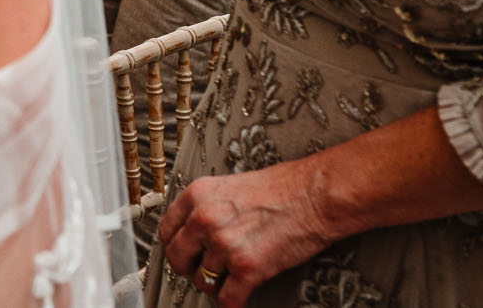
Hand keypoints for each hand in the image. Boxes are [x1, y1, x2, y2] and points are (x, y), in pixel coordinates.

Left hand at [158, 166, 336, 305]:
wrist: (315, 195)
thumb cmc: (282, 188)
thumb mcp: (229, 186)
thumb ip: (207, 207)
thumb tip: (196, 229)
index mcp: (197, 195)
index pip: (166, 230)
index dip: (175, 246)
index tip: (184, 254)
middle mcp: (204, 219)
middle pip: (177, 257)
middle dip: (188, 269)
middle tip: (200, 272)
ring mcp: (224, 244)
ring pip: (203, 280)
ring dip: (215, 285)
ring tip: (227, 281)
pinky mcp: (248, 267)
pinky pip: (228, 298)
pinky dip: (231, 303)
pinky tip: (237, 297)